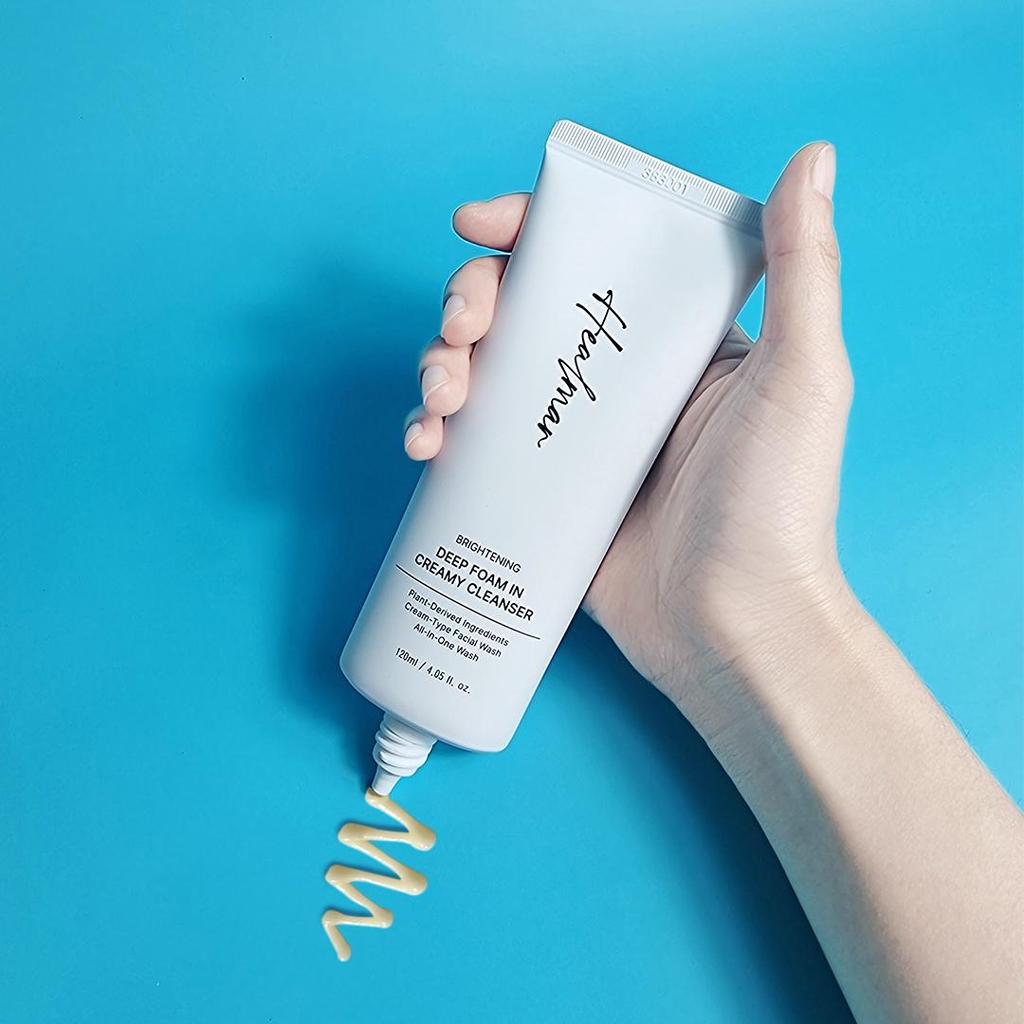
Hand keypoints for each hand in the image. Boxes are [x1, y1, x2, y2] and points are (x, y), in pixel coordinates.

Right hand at [403, 144, 850, 723]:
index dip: (530, 230)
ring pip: (483, 373)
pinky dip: (433, 432)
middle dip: (470, 301)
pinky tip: (425, 443)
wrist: (734, 630)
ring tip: (439, 394)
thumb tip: (810, 157)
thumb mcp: (801, 377)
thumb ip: (803, 270)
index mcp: (671, 341)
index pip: (593, 259)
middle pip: (520, 309)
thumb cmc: (778, 507)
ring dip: (438, 363)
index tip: (481, 223)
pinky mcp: (537, 495)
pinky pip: (470, 447)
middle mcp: (616, 382)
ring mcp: (569, 440)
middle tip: (461, 329)